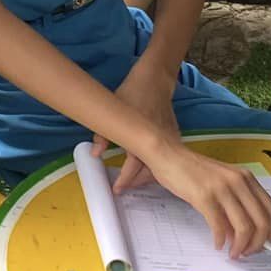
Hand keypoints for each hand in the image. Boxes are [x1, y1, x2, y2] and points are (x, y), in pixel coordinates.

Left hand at [94, 56, 179, 193]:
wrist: (154, 81)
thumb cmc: (132, 93)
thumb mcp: (114, 111)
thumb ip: (104, 135)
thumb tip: (96, 154)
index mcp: (142, 137)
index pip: (133, 166)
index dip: (125, 180)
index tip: (117, 189)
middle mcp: (158, 141)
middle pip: (150, 171)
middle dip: (136, 181)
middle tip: (123, 187)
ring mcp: (169, 139)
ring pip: (161, 166)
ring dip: (147, 175)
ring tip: (133, 180)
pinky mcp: (174, 136)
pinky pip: (167, 157)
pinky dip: (157, 165)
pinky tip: (148, 168)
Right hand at [150, 144, 270, 258]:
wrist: (169, 155)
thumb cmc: (194, 170)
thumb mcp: (223, 182)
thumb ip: (237, 203)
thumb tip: (245, 234)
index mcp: (247, 178)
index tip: (263, 244)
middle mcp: (239, 182)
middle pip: (262, 222)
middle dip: (257, 244)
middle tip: (247, 253)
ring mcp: (222, 188)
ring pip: (244, 227)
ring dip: (240, 246)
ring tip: (233, 253)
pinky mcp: (204, 196)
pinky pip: (219, 226)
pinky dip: (220, 240)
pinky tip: (217, 244)